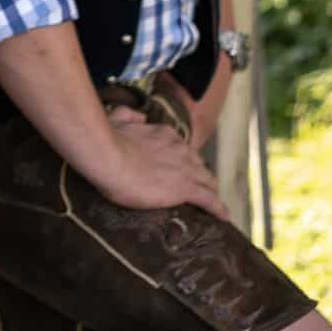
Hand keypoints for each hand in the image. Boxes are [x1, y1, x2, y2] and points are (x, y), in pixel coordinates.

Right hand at [85, 106, 232, 221]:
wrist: (109, 158)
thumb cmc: (108, 141)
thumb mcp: (117, 119)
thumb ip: (128, 115)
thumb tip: (138, 116)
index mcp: (165, 135)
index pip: (182, 149)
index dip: (184, 160)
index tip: (181, 167)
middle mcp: (180, 150)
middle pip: (199, 165)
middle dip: (201, 175)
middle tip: (199, 187)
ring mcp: (186, 169)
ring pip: (208, 182)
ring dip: (211, 191)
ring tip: (213, 203)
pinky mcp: (186, 189)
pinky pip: (209, 200)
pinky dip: (218, 208)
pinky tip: (223, 216)